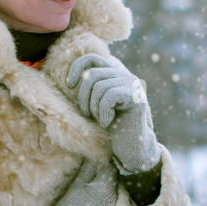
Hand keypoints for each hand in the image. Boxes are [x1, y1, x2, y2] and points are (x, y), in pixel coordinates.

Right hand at [19, 157, 124, 205]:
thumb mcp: (75, 187)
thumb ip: (89, 168)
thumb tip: (96, 154)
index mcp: (105, 188)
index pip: (113, 169)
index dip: (108, 166)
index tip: (105, 166)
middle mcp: (117, 202)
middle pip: (121, 185)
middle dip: (115, 183)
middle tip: (104, 185)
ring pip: (124, 202)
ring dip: (118, 199)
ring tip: (103, 202)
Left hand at [67, 52, 161, 177]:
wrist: (130, 147)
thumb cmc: (110, 126)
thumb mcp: (94, 103)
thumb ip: (89, 87)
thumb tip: (71, 78)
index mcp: (114, 73)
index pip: (91, 58)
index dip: (76, 68)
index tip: (70, 85)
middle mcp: (125, 75)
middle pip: (91, 75)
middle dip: (83, 97)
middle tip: (87, 114)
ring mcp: (132, 84)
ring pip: (99, 87)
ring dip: (93, 107)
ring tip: (100, 120)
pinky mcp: (136, 97)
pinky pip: (109, 97)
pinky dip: (104, 113)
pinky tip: (108, 123)